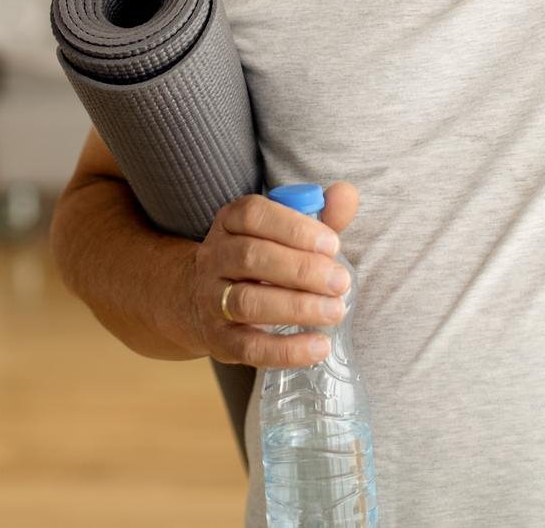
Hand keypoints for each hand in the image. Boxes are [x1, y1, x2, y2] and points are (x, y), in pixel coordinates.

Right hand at [184, 182, 360, 368]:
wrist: (197, 301)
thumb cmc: (259, 261)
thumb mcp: (281, 232)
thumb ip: (317, 214)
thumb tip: (347, 194)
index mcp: (230, 223)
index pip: (253, 215)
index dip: (294, 227)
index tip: (332, 244)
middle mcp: (214, 258)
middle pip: (252, 257)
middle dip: (302, 269)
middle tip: (341, 282)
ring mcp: (212, 300)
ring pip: (248, 302)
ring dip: (297, 307)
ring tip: (335, 311)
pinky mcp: (219, 340)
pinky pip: (249, 348)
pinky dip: (286, 350)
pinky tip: (318, 347)